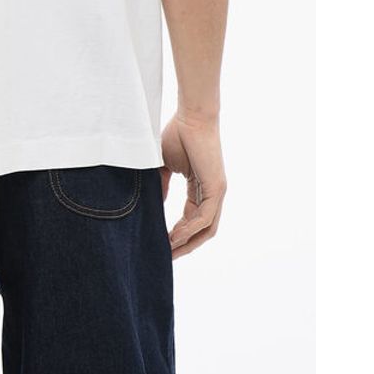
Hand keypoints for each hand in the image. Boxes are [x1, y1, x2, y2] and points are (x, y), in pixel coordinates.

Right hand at [160, 115, 226, 259]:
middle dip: (184, 245)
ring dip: (188, 243)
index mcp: (201, 188)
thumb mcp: (164, 165)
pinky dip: (190, 229)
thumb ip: (161, 186)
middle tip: (166, 257)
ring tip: (168, 251)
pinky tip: (174, 236)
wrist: (191, 116)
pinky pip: (205, 217)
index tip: (161, 244)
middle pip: (202, 231)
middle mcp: (213, 193)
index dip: (178, 234)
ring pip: (206, 229)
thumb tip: (156, 204)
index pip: (192, 219)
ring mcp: (217, 192)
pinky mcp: (217, 188)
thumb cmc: (177, 134)